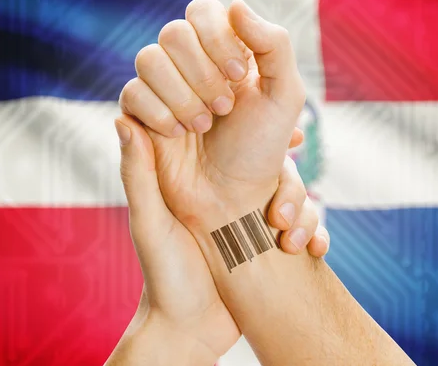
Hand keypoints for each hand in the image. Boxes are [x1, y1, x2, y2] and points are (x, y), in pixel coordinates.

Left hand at [109, 118, 328, 362]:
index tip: (265, 107)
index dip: (245, 119)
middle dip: (287, 173)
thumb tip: (123, 117)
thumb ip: (139, 174)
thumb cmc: (163, 276)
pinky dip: (314, 235)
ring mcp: (250, 218)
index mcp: (194, 183)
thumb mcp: (150, 222)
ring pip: (291, 194)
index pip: (224, 139)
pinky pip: (300, 227)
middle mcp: (226, 195)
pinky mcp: (266, 241)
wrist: (190, 330)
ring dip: (303, 211)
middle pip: (269, 164)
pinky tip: (314, 250)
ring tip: (290, 234)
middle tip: (298, 161)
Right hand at [118, 0, 305, 244]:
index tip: (240, 76)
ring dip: (181, 95)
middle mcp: (190, 66)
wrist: (234, 199)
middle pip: (173, 33)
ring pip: (148, 59)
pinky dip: (159, 114)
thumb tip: (233, 5)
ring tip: (202, 126)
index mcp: (224, 52)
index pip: (203, 12)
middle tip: (224, 108)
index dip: (217, 39)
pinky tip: (179, 134)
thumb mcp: (285, 96)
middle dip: (201, 73)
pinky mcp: (141, 114)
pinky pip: (131, 92)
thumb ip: (273, 44)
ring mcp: (163, 89)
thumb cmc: (262, 150)